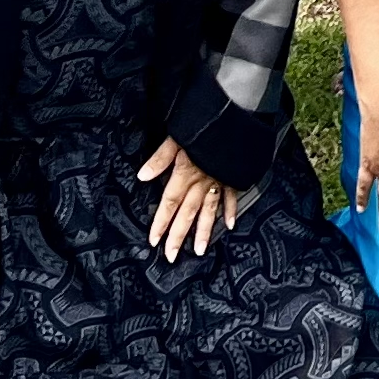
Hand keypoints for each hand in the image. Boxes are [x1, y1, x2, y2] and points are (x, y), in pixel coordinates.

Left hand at [137, 138, 250, 260]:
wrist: (235, 121)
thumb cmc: (203, 128)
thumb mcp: (177, 138)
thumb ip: (160, 158)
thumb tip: (142, 176)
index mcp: (185, 175)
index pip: (169, 203)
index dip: (161, 223)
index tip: (154, 241)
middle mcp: (201, 183)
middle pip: (187, 214)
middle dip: (179, 236)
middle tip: (172, 256)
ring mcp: (218, 182)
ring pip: (209, 211)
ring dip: (204, 232)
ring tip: (200, 250)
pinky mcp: (232, 177)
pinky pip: (231, 198)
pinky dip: (230, 211)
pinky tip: (229, 225)